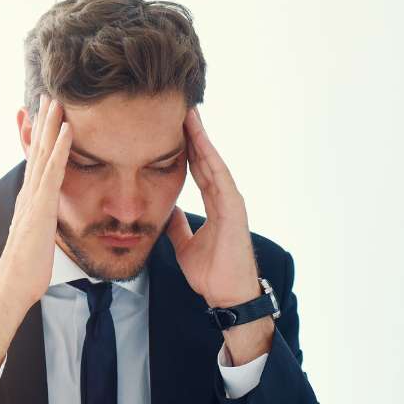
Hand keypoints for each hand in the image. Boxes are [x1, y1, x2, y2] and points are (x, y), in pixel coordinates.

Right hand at [0, 95, 72, 368]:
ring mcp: (34, 198)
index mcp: (31, 199)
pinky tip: (69, 130)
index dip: (42, 135)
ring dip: (51, 125)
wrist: (13, 286)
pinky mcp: (40, 207)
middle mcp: (30, 192)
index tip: (47, 112)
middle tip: (49, 93)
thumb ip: (42, 221)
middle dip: (44, 121)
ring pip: (44, 153)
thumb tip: (47, 216)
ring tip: (57, 100)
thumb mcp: (38, 237)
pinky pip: (54, 171)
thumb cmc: (27, 268)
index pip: (38, 160)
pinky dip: (61, 148)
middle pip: (38, 149)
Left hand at [165, 109, 273, 363]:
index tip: (171, 124)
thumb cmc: (212, 273)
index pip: (197, 167)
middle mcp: (224, 197)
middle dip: (193, 133)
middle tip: (179, 106)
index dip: (185, 145)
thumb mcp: (185, 246)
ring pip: (214, 163)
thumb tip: (167, 212)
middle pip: (206, 158)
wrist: (228, 296)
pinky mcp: (235, 210)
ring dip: (202, 139)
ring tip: (190, 114)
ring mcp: (232, 202)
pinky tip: (202, 143)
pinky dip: (212, 160)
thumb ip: (178, 227)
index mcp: (214, 203)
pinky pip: (221, 180)